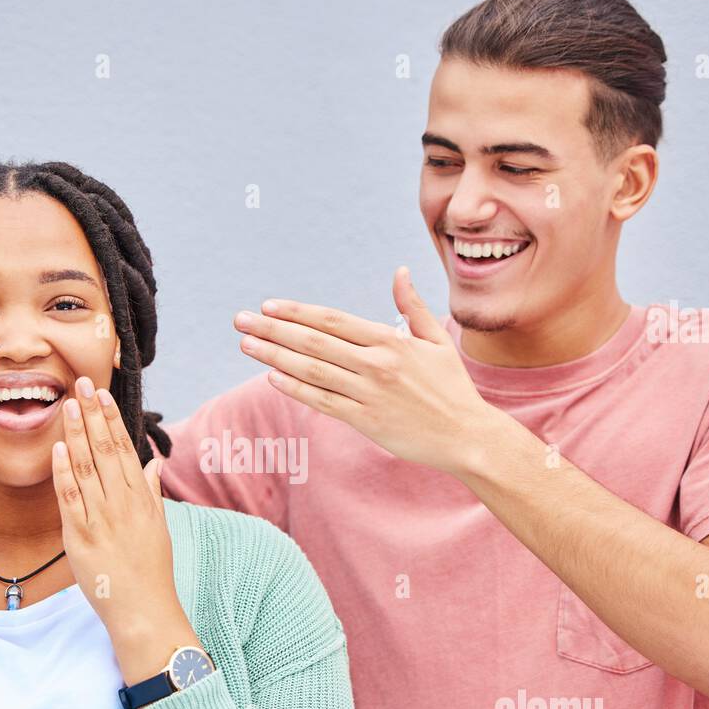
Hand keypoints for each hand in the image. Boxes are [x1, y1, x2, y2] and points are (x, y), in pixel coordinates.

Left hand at [51, 378, 199, 682]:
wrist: (143, 609)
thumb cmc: (151, 570)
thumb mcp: (158, 526)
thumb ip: (153, 490)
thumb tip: (154, 460)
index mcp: (141, 498)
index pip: (124, 448)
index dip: (111, 419)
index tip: (101, 394)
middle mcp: (123, 503)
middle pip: (105, 450)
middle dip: (92, 415)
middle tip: (80, 384)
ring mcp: (103, 518)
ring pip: (87, 468)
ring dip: (76, 434)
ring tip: (67, 405)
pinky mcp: (82, 537)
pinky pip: (70, 499)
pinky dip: (63, 472)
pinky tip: (57, 449)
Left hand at [233, 266, 491, 475]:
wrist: (467, 436)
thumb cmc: (452, 388)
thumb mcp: (436, 341)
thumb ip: (412, 307)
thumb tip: (399, 272)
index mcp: (390, 341)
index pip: (332, 321)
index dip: (297, 312)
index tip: (268, 306)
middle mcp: (375, 364)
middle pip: (313, 342)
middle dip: (273, 329)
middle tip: (241, 320)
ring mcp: (369, 394)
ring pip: (312, 371)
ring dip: (274, 357)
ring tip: (246, 345)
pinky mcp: (366, 422)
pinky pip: (323, 402)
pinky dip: (296, 389)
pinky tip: (272, 378)